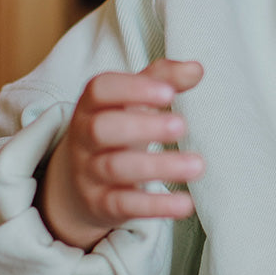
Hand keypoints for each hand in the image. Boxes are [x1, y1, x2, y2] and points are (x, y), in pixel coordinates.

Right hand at [39, 58, 203, 250]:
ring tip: (197, 165)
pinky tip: (185, 204)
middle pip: (102, 129)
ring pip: (116, 168)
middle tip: (182, 126)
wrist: (77, 184)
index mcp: (92, 105)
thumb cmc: (117, 130)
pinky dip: (155, 206)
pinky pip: (124, 205)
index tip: (169, 93)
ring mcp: (89, 172)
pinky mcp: (100, 205)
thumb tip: (196, 69)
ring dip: (158, 167)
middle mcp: (84, 137)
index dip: (133, 89)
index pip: (100, 89)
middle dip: (142, 126)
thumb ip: (163, 79)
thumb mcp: (133, 102)